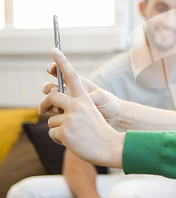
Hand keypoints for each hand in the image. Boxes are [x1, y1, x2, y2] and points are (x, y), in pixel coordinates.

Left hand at [41, 48, 124, 167]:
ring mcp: (70, 117)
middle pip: (51, 95)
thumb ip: (75, 106)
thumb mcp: (90, 113)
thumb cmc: (99, 130)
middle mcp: (77, 105)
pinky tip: (71, 141)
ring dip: (57, 127)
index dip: (62, 63)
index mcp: (85, 98)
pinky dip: (58, 138)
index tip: (55, 50)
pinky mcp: (64, 131)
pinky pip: (51, 132)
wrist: (110, 146)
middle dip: (45, 103)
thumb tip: (52, 106)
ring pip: (51, 119)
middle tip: (43, 109)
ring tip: (72, 133)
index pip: (73, 77)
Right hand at [41, 63, 120, 126]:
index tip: (50, 68)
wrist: (112, 118)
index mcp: (78, 84)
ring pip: (49, 100)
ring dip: (48, 102)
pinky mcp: (65, 115)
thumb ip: (88, 96)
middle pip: (50, 87)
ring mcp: (66, 104)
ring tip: (57, 108)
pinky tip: (56, 114)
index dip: (54, 68)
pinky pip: (52, 112)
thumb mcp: (100, 97)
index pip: (63, 73)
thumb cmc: (108, 103)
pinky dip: (51, 112)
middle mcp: (69, 92)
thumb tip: (75, 98)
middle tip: (55, 92)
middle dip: (48, 88)